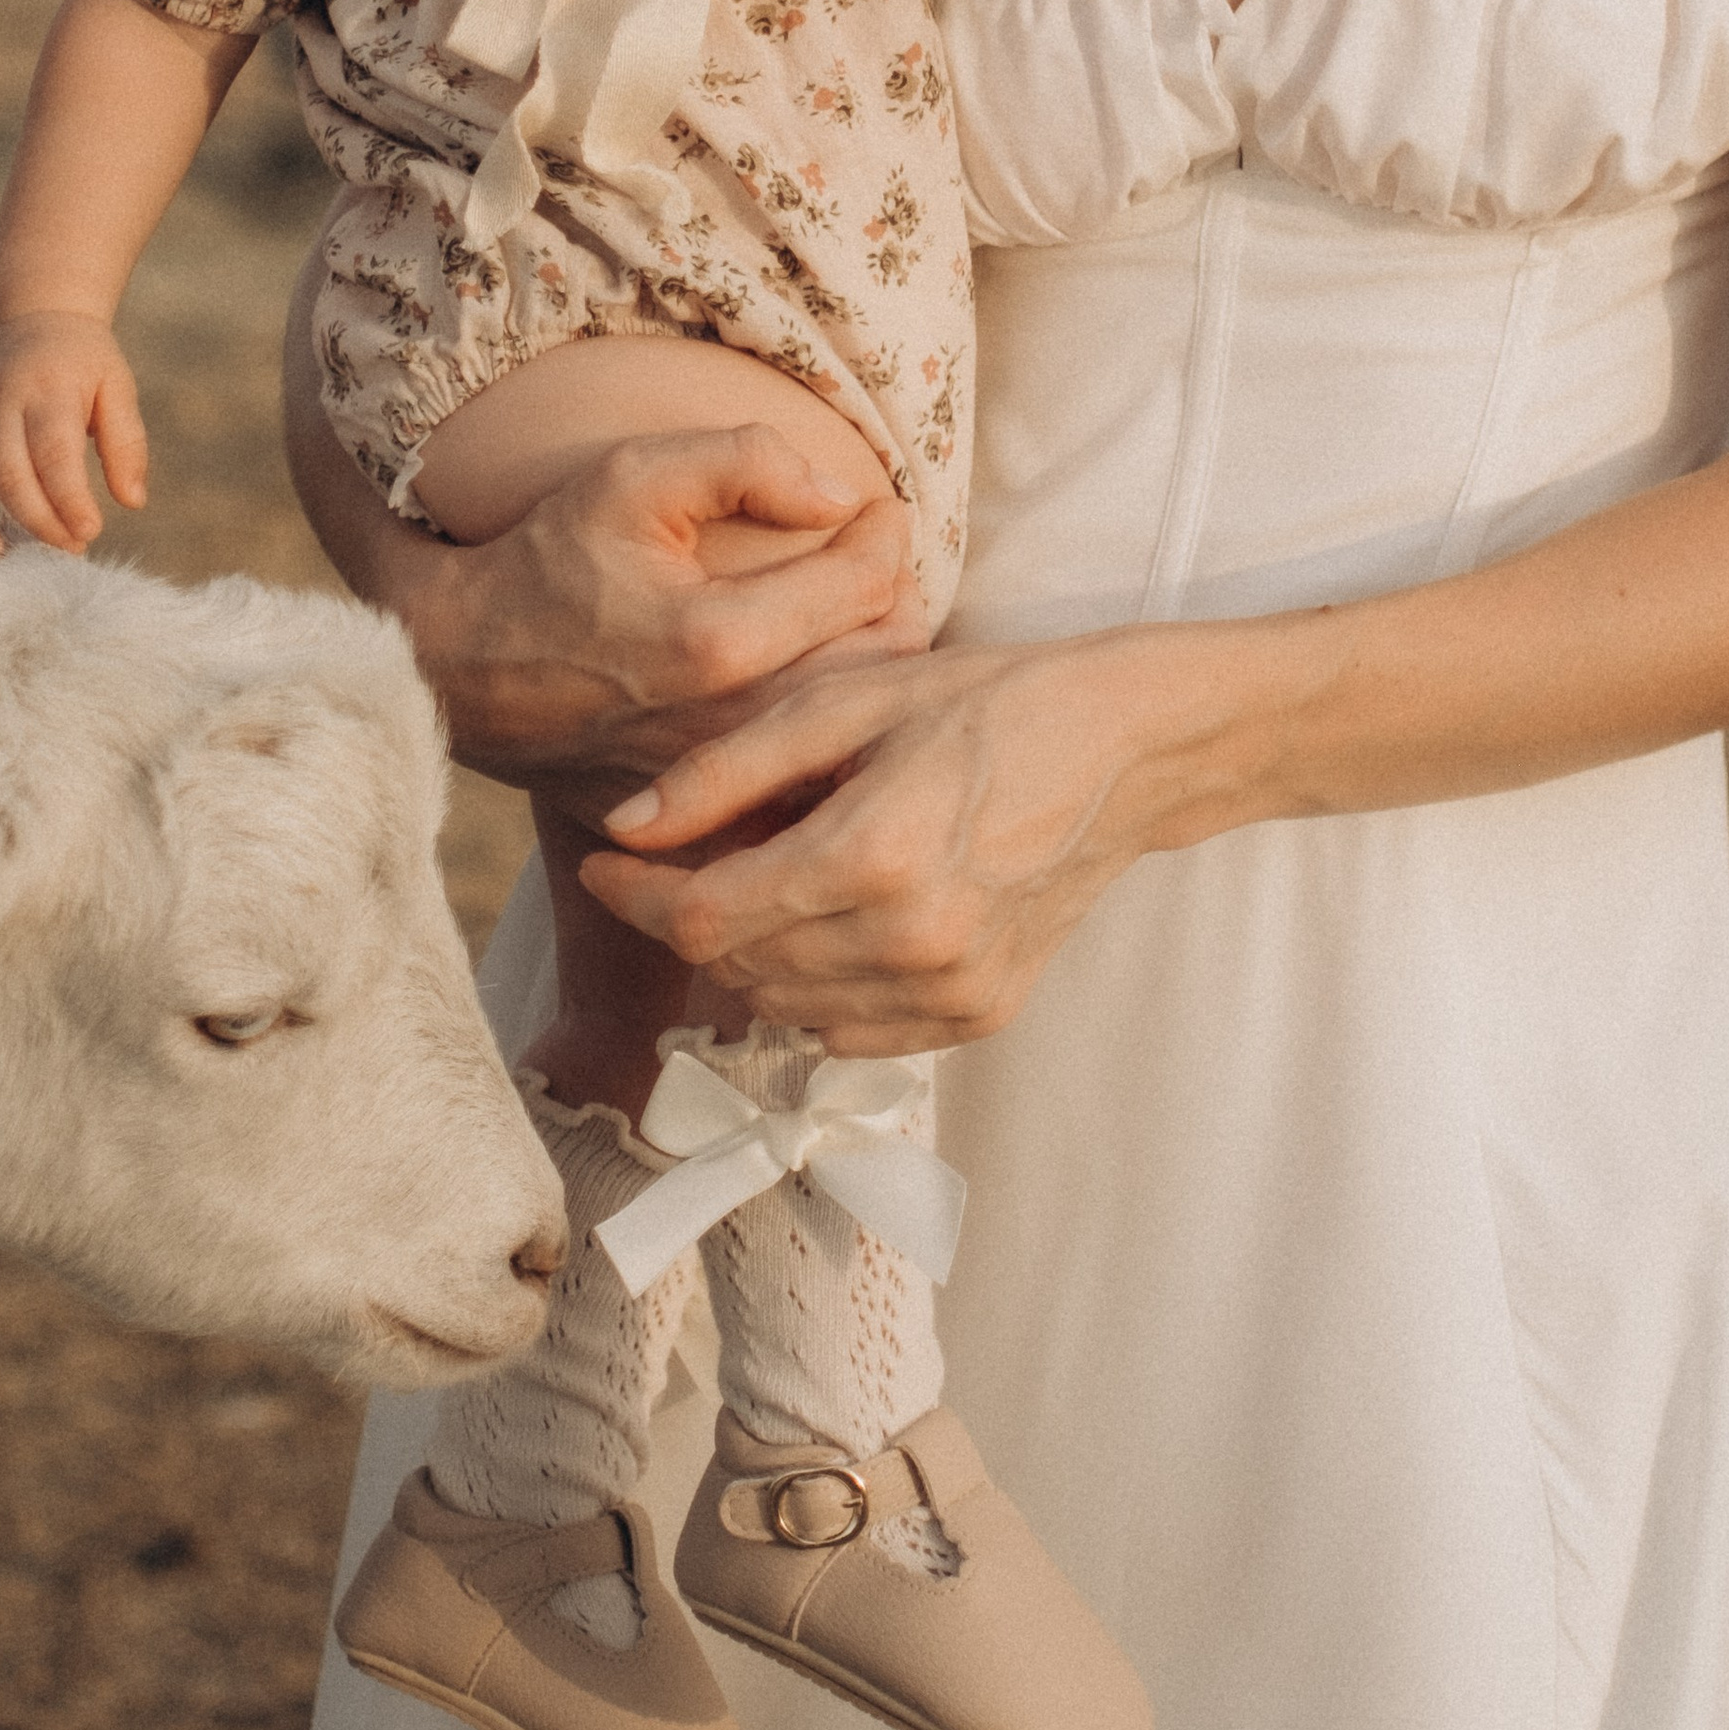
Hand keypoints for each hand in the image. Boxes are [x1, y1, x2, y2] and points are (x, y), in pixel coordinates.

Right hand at [0, 311, 146, 558]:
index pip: (55, 453)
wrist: (38, 316)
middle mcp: (2, 399)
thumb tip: (132, 502)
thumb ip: (127, 443)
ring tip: (8, 556)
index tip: (89, 532)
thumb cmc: (85, 362)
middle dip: (39, 519)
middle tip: (71, 547)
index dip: (69, 499)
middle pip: (10, 471)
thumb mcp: (118, 387)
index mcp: (50, 388)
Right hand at [332, 423, 932, 829]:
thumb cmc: (546, 561)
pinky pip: (809, 779)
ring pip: (857, 727)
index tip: (879, 509)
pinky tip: (820, 696)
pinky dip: (831, 738)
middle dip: (897, 600)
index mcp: (721, 640)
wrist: (461, 670)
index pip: (867, 582)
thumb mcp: (630, 476)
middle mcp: (733, 724)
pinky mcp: (709, 818)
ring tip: (857, 619)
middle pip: (885, 662)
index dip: (888, 532)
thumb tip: (839, 493)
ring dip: (877, 668)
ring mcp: (724, 783)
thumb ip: (744, 462)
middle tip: (876, 564)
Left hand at [576, 631, 1197, 1049]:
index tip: (603, 860)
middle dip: (689, 914)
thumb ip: (725, 767)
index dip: (633, 895)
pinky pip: (848, 1029)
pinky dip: (816, 984)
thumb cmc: (983, 702)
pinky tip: (837, 915)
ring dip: (752, 952)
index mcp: (870, 856)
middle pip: (735, 968)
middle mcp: (909, 943)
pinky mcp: (977, 1015)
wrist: (1125, 749)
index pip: (701, 919)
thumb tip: (624, 825)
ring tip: (774, 872)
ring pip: (784, 1008)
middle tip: (692, 849)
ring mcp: (948, 991)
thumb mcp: (846, 700)